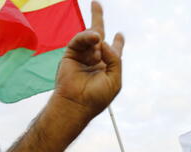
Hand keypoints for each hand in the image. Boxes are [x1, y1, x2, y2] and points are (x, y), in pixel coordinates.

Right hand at [55, 1, 124, 121]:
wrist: (76, 103)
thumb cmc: (96, 96)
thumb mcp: (115, 80)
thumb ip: (115, 59)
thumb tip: (103, 41)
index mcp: (107, 68)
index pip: (113, 52)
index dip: (117, 44)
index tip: (120, 35)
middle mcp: (94, 60)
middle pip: (98, 36)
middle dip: (97, 19)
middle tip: (96, 4)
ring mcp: (82, 56)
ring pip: (90, 37)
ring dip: (95, 34)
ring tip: (97, 38)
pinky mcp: (71, 54)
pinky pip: (80, 40)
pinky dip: (87, 37)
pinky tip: (94, 38)